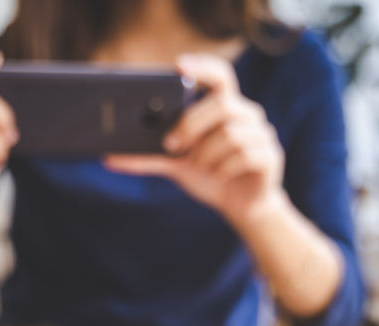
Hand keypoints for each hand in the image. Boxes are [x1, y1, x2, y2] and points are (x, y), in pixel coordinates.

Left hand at [105, 53, 284, 226]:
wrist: (243, 207)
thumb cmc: (210, 176)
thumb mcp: (176, 165)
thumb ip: (147, 157)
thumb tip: (108, 157)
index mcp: (224, 107)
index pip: (219, 74)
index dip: (202, 66)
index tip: (179, 65)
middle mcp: (246, 114)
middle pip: (222, 103)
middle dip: (192, 124)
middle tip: (173, 145)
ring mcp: (262, 134)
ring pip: (230, 134)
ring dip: (207, 155)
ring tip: (202, 167)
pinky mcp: (270, 156)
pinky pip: (244, 155)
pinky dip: (225, 169)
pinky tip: (221, 176)